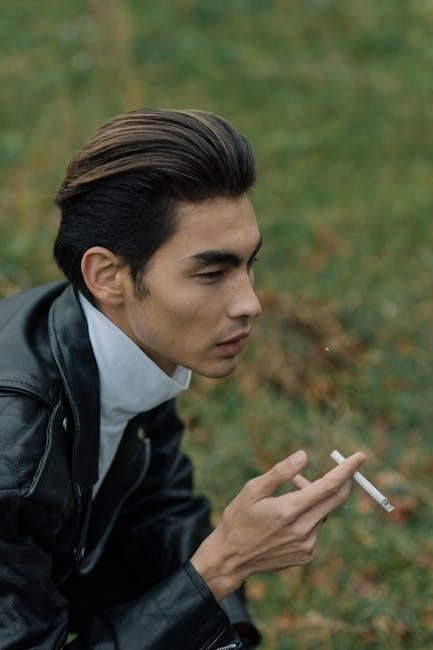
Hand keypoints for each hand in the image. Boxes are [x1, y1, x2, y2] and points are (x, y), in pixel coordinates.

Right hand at [191, 449, 364, 600]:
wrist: (231, 558)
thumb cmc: (238, 518)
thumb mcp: (252, 490)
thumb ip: (280, 473)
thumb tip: (304, 456)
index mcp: (289, 510)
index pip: (328, 486)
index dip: (346, 470)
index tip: (360, 457)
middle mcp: (303, 529)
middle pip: (336, 499)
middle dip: (338, 480)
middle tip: (331, 468)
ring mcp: (306, 545)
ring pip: (323, 513)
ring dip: (314, 498)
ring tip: (288, 497)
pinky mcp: (306, 556)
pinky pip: (316, 528)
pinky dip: (308, 517)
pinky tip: (286, 521)